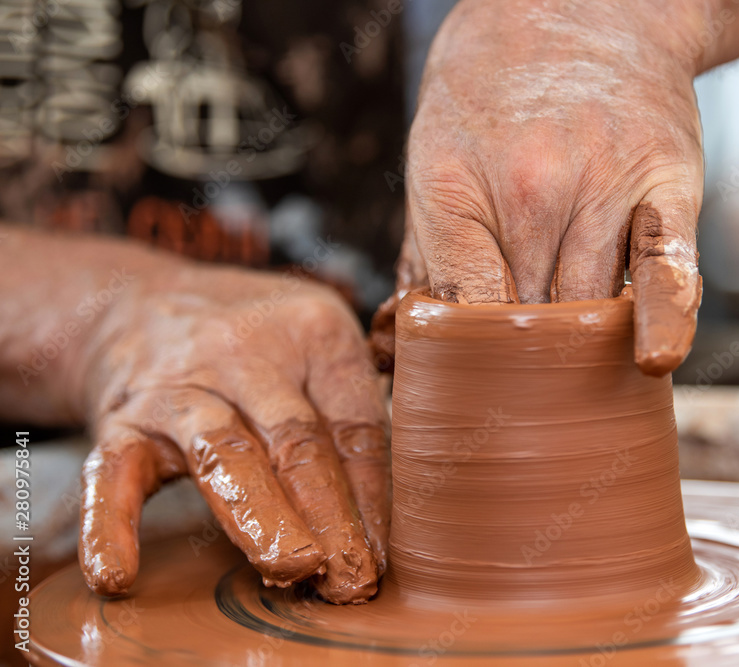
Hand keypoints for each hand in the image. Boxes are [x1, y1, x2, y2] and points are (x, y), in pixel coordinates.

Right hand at [77, 260, 387, 603]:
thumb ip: (357, 399)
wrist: (142, 303)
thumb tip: (412, 488)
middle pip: (297, 440)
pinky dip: (110, 524)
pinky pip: (114, 471)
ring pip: (225, 453)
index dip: (373, 495)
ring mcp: (183, 385)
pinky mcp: (124, 417)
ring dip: (260, 517)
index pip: (354, 425)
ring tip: (293, 569)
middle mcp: (248, 353)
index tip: (383, 554)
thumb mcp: (317, 338)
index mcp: (314, 332)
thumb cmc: (256, 337)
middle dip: (328, 513)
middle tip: (351, 576)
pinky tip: (120, 573)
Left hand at [377, 0, 713, 374]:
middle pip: (529, 320)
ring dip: (584, 345)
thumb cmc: (493, 97)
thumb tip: (413, 349)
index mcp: (454, 185)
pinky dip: (663, 317)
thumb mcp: (435, 158)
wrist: (581, 6)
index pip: (463, 313)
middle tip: (528, 387)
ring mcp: (602, 181)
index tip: (480, 386)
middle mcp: (529, 187)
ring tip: (577, 367)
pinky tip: (656, 358)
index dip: (471, 363)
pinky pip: (667, 267)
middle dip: (526, 361)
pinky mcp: (669, 178)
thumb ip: (428, 257)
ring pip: (591, 307)